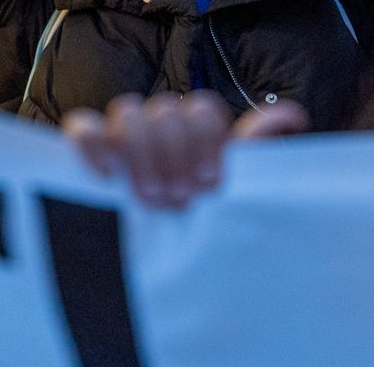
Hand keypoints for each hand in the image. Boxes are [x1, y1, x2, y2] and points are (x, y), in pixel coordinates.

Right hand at [63, 90, 308, 209]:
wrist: (157, 263)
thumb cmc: (201, 220)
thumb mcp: (234, 189)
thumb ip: (253, 150)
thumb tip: (291, 117)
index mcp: (196, 130)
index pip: (203, 109)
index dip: (207, 144)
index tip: (210, 186)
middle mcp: (160, 125)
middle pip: (167, 110)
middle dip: (175, 156)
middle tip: (180, 199)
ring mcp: (122, 134)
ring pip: (129, 111)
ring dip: (142, 154)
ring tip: (150, 197)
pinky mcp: (88, 147)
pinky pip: (82, 125)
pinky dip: (92, 141)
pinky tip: (105, 175)